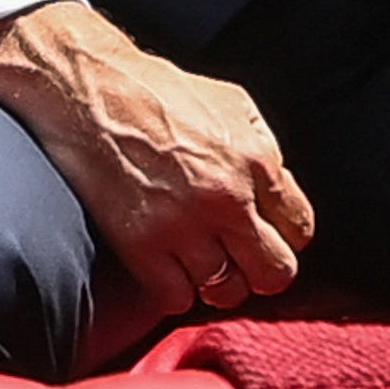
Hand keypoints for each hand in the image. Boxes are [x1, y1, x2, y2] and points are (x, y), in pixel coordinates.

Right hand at [0, 0, 312, 318]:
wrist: (89, 91)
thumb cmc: (156, 91)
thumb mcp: (232, 101)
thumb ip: (264, 148)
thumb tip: (280, 191)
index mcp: (255, 160)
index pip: (300, 229)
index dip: (284, 235)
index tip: (264, 232)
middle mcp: (226, 198)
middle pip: (274, 272)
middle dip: (262, 270)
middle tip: (241, 260)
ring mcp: (183, 226)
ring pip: (227, 292)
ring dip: (217, 282)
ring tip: (202, 264)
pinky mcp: (141, 245)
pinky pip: (176, 298)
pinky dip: (176, 291)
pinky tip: (169, 268)